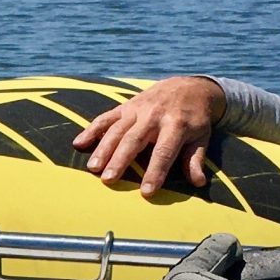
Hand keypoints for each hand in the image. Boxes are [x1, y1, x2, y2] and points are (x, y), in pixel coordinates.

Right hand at [72, 75, 223, 193]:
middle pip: (134, 140)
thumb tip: (197, 183)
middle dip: (121, 160)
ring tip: (93, 168)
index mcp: (176, 125)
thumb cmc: (194, 119)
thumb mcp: (201, 137)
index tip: (146, 192)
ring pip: (117, 129)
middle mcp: (154, 116)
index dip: (155, 171)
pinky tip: (78, 143)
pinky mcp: (125, 106)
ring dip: (103, 148)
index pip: (164, 151)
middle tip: (108, 179)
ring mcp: (137, 109)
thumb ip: (195, 160)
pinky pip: (105, 117)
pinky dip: (91, 129)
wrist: (188, 86)